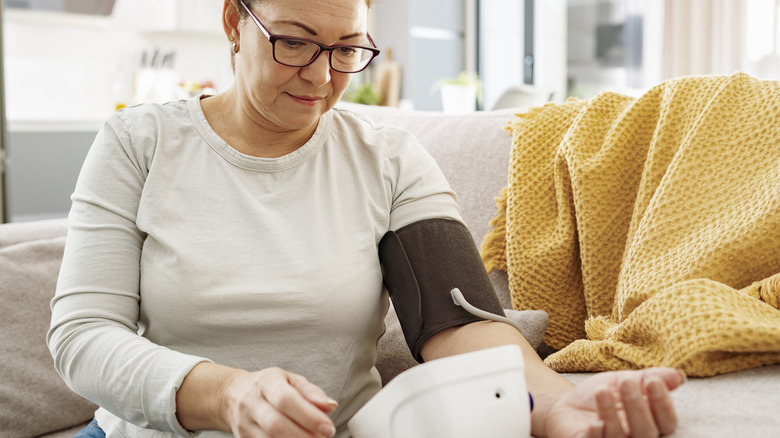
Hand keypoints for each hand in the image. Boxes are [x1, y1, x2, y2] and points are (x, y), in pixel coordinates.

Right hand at [221, 367, 338, 437]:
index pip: (287, 400)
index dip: (309, 416)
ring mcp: (244, 423)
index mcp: (266, 383)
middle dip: (304, 435)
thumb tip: (330, 406)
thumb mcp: (290, 380)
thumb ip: (311, 392)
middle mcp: (252, 403)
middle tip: (323, 437)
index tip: (328, 427)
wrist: (232, 395)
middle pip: (276, 424)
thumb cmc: (267, 386)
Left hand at [543, 367, 684, 437]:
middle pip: (647, 432)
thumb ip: (650, 378)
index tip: (653, 381)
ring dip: (611, 413)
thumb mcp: (625, 380)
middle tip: (626, 382)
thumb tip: (679, 376)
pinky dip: (595, 435)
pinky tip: (593, 423)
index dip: (663, 403)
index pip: (667, 422)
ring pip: (620, 437)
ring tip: (601, 391)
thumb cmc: (602, 394)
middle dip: (637, 406)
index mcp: (649, 423)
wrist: (569, 404)